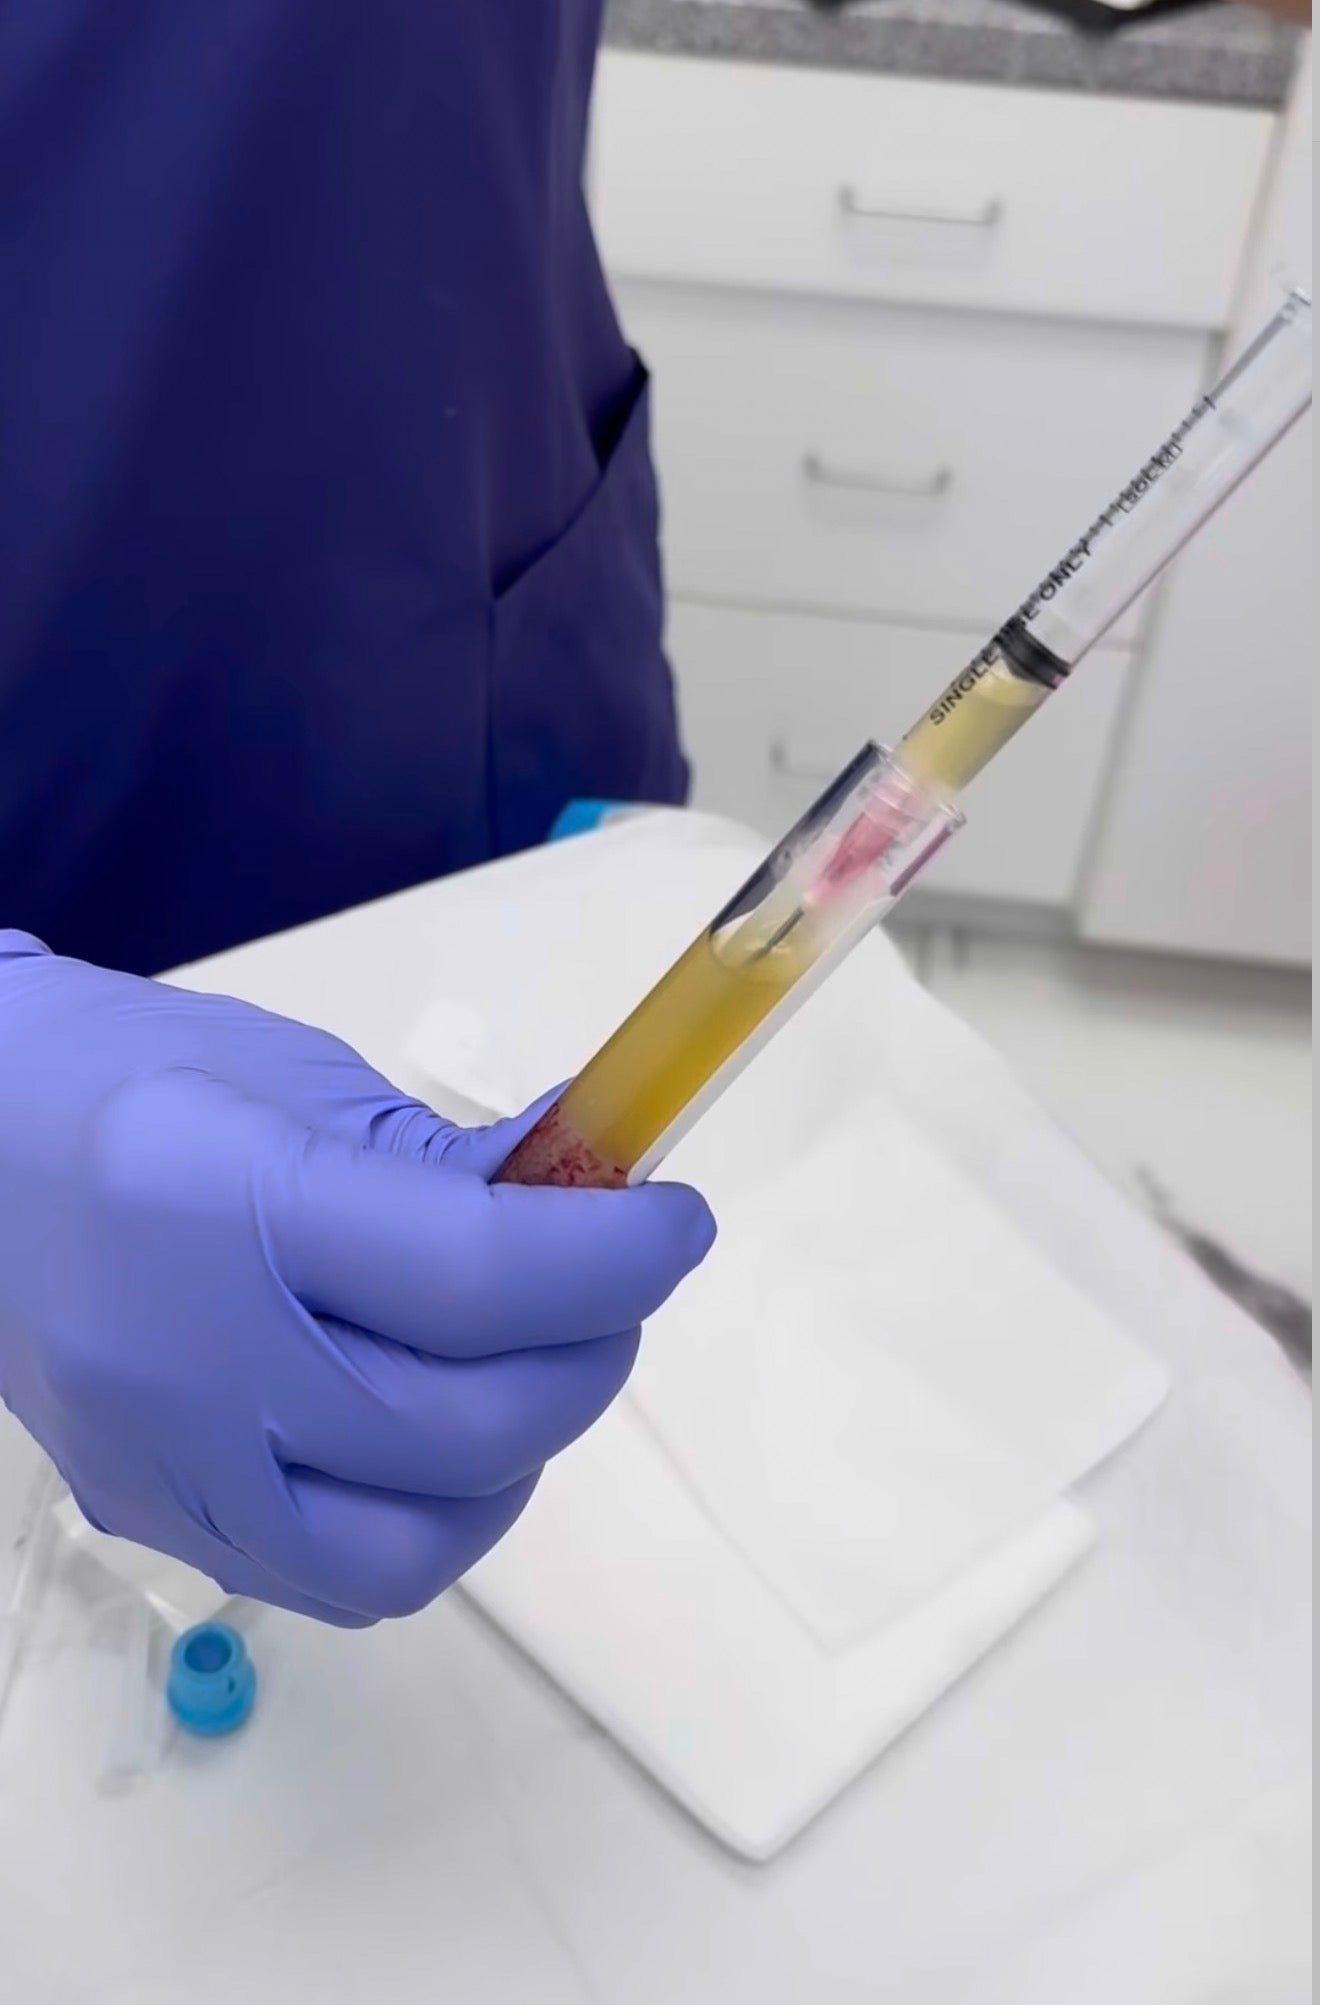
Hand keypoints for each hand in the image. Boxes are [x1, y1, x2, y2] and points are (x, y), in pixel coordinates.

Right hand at [0, 934, 713, 1624]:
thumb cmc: (139, 1076)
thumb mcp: (306, 1080)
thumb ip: (457, 1163)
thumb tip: (606, 1203)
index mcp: (224, 1202)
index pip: (475, 1274)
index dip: (616, 1257)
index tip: (676, 1223)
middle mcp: (188, 1359)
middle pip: (467, 1425)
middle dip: (591, 1351)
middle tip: (611, 1286)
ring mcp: (165, 1467)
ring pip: (417, 1547)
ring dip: (520, 1458)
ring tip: (523, 1367)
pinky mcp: (159, 1524)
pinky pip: (343, 1580)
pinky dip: (432, 1518)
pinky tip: (435, 1434)